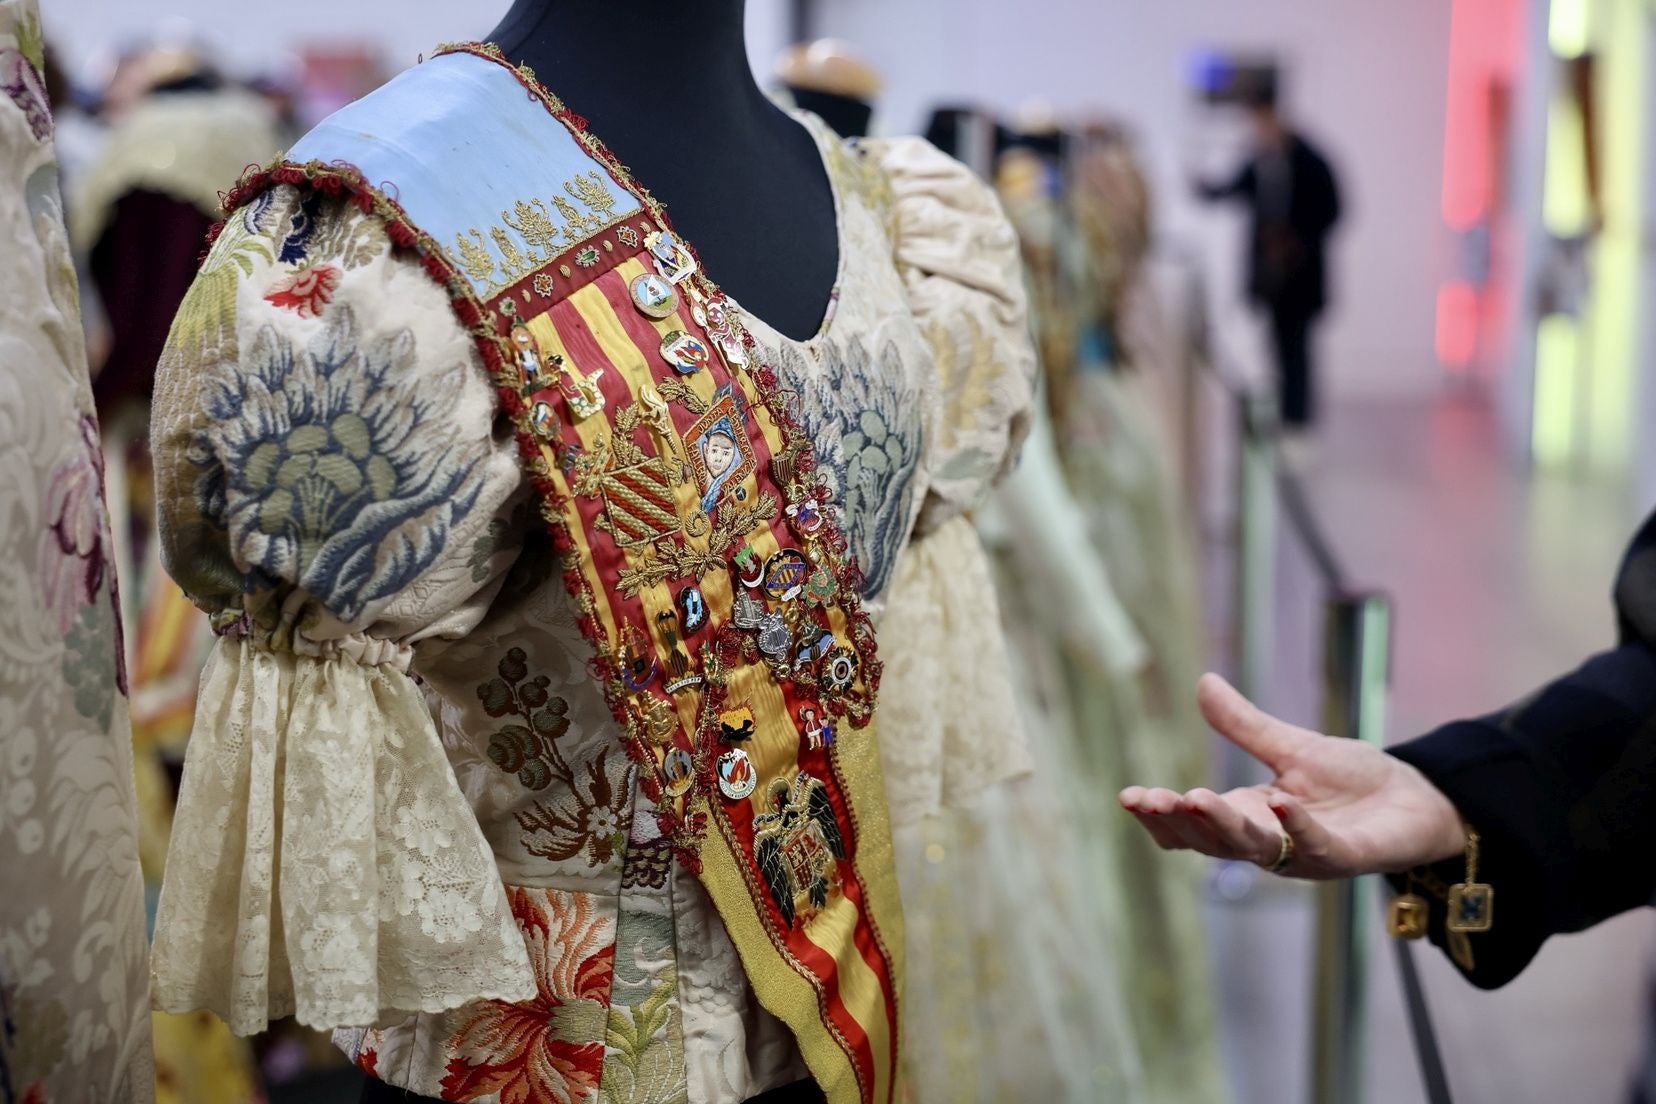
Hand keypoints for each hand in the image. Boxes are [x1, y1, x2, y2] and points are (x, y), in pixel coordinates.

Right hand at [1118, 674, 1465, 878]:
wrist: (1416, 798)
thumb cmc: (1354, 779)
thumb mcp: (1290, 745)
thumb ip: (1244, 724)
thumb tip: (1203, 682)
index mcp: (1248, 814)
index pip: (1192, 822)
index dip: (1160, 814)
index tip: (1129, 796)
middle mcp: (1268, 841)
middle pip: (1211, 841)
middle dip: (1180, 822)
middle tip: (1151, 799)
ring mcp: (1304, 854)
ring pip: (1252, 849)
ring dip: (1224, 827)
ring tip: (1195, 797)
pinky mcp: (1345, 857)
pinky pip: (1315, 846)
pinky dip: (1296, 827)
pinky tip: (1279, 801)